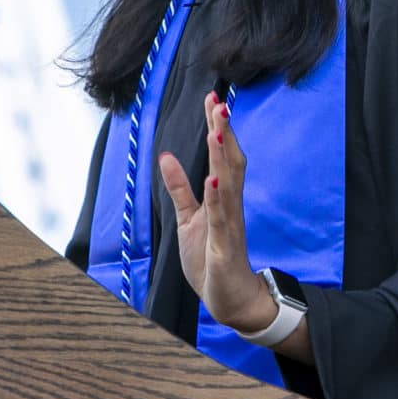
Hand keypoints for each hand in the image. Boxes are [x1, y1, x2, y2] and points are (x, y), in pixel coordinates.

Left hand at [158, 91, 276, 332]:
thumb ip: (179, 188)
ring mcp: (229, 224)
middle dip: (224, 133)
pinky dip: (217, 198)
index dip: (217, 128)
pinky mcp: (224, 245)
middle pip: (229, 162)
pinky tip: (213, 180)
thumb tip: (166, 156)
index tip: (213, 99)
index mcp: (222, 197)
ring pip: (228, 184)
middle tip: (219, 102)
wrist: (230, 299)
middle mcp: (230, 205)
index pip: (221, 155)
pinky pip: (222, 218)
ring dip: (222, 157)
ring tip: (217, 131)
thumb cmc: (212, 259)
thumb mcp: (188, 218)